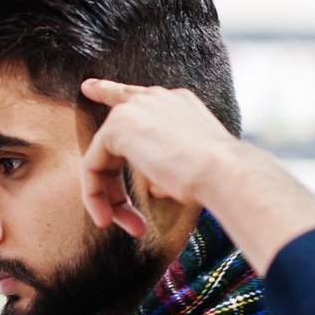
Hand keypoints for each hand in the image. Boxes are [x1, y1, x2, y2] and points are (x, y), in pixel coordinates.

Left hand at [78, 78, 240, 237]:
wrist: (225, 172)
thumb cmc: (218, 177)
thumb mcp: (190, 167)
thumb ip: (164, 166)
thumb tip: (150, 187)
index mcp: (177, 103)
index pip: (135, 97)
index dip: (109, 92)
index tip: (88, 89)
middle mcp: (154, 99)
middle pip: (114, 138)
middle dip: (113, 187)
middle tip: (126, 222)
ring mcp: (135, 108)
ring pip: (103, 158)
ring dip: (110, 198)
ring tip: (124, 225)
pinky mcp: (117, 126)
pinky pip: (93, 166)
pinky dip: (96, 195)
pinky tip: (107, 218)